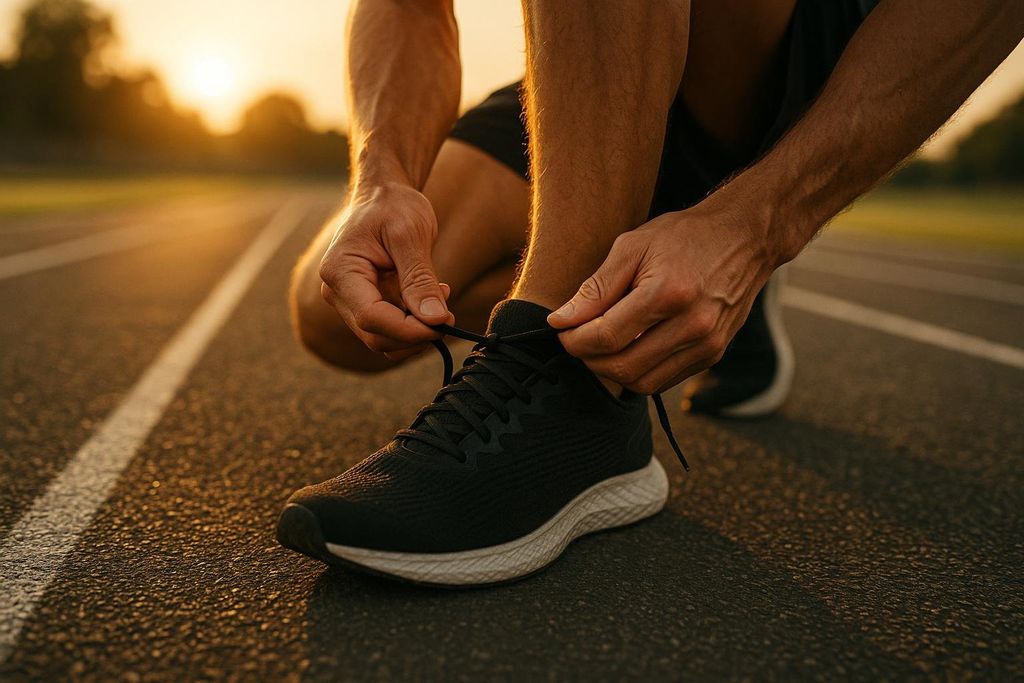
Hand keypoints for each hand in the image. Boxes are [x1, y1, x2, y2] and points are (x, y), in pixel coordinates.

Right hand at [319, 182, 452, 357]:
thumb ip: (420, 280)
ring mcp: (350, 302)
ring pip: (384, 340)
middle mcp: (338, 292)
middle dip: (415, 334)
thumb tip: (434, 320)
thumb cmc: (394, 205)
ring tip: (440, 298)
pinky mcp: (366, 305)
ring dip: (417, 332)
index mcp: (341, 272)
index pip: (371, 318)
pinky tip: (430, 298)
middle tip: (448, 313)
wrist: (384, 195)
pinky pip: (390, 329)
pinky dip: (414, 324)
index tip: (444, 322)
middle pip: (376, 337)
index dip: (409, 329)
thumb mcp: (412, 235)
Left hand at [547, 200, 775, 393]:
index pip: (606, 337)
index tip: (561, 330)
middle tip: (577, 337)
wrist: (746, 238)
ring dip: (611, 370)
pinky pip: (663, 381)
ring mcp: (707, 345)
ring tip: (601, 343)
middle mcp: (693, 326)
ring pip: (641, 383)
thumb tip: (560, 321)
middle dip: (588, 359)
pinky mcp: (713, 355)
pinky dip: (638, 372)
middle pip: (622, 367)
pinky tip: (630, 346)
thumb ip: (596, 287)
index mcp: (668, 293)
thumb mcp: (633, 246)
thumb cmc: (684, 236)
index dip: (574, 340)